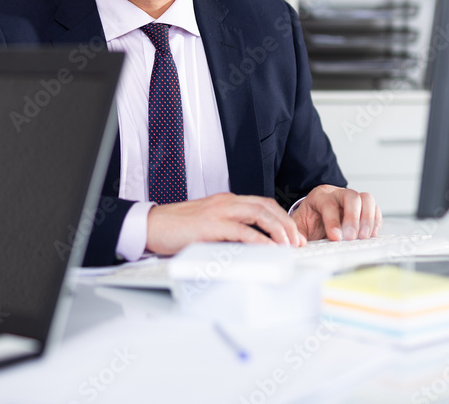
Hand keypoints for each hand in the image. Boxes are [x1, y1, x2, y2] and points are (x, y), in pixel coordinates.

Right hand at [145, 192, 306, 255]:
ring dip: (278, 230)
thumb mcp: (208, 225)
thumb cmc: (176, 228)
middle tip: (298, 242)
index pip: (263, 204)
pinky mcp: (211, 225)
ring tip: (289, 245)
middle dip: (287, 224)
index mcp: (226, 201)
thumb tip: (250, 246)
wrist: (150, 225)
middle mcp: (226, 202)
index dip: (282, 218)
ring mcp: (219, 211)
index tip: (293, 234)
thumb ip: (228, 230)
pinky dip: (259, 239)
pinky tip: (268, 248)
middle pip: (266, 207)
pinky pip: (241, 230)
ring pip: (259, 214)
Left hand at [292, 185, 381, 241]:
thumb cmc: (309, 219)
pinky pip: (375, 209)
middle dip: (353, 218)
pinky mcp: (364, 208)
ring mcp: (353, 199)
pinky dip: (375, 222)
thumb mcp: (298, 224)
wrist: (316, 216)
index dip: (333, 221)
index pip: (329, 203)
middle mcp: (338, 194)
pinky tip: (370, 235)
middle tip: (351, 237)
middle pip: (351, 196)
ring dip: (367, 219)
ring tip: (363, 237)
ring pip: (367, 199)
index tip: (335, 237)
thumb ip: (297, 232)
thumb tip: (299, 242)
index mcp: (320, 196)